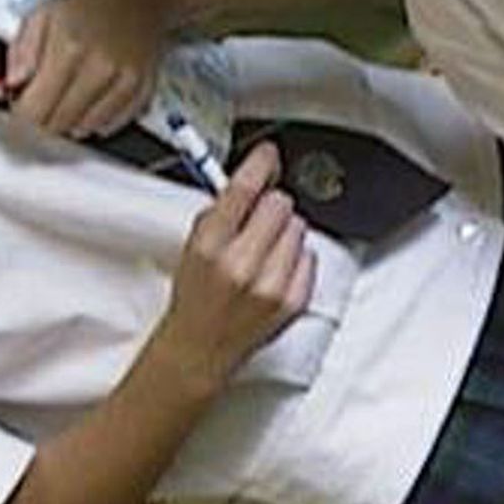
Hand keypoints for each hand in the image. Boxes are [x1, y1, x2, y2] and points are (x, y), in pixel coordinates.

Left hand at [7, 0, 170, 138]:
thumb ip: (21, 52)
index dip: (22, 113)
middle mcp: (100, 68)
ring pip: (85, 129)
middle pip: (59, 123)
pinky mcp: (143, 90)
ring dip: (71, 121)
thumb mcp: (41, 15)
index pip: (36, 108)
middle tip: (43, 98)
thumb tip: (13, 84)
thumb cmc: (87, 6)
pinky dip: (98, 121)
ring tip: (69, 95)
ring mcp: (125, 81)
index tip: (22, 105)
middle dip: (45, 118)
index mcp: (69, 48)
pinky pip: (113, 125)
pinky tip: (91, 101)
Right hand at [155, 143, 315, 383]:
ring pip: (299, 228)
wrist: (200, 348)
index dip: (260, 164)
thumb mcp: (193, 246)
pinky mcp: (292, 301)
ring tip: (263, 251)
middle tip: (258, 220)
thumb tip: (254, 176)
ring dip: (284, 233)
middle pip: (280, 204)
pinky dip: (296, 258)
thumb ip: (222, 211)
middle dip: (270, 206)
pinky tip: (275, 270)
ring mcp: (271, 285)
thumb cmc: (195, 297)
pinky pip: (310, 256)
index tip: (268, 155)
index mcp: (210, 246)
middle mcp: (242, 265)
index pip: (244, 189)